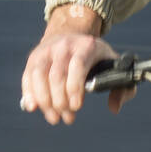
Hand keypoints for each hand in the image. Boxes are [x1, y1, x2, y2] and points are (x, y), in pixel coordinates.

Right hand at [21, 3, 132, 124]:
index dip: (75, 88)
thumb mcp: (113, 65)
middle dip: (60, 101)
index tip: (77, 107)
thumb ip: (123, 88)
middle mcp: (65, 45)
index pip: (78, 66)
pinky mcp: (34, 57)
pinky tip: (33, 107)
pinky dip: (29, 94)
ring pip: (39, 77)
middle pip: (57, 76)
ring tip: (54, 117)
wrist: (71, 34)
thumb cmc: (95, 57)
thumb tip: (114, 108)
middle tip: (67, 117)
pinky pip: (27, 77)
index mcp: (87, 46)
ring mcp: (47, 50)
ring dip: (45, 102)